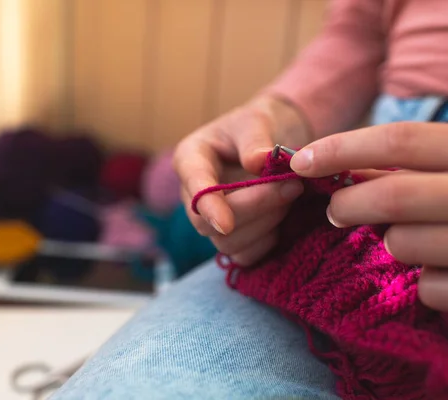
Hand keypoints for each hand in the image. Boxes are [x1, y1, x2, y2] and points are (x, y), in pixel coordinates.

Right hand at [174, 95, 310, 265]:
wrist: (277, 137)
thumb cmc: (260, 124)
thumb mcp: (257, 119)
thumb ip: (255, 139)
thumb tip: (257, 163)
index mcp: (190, 159)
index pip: (192, 186)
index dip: (208, 206)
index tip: (226, 223)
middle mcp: (194, 194)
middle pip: (207, 222)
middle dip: (252, 209)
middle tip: (292, 187)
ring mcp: (212, 218)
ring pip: (227, 242)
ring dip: (265, 224)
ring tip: (291, 194)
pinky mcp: (233, 237)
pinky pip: (245, 255)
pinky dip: (267, 241)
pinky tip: (284, 217)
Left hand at [289, 122, 447, 310]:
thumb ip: (412, 167)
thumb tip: (339, 165)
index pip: (401, 140)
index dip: (343, 147)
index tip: (300, 159)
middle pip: (393, 194)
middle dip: (349, 204)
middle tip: (336, 211)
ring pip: (402, 243)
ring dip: (392, 243)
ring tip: (406, 242)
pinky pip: (429, 288)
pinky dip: (424, 284)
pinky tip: (441, 274)